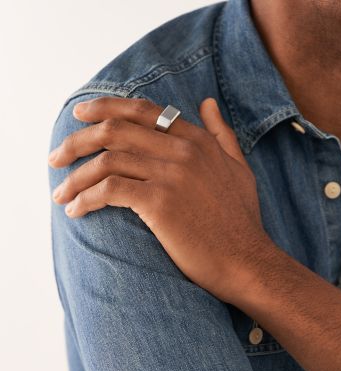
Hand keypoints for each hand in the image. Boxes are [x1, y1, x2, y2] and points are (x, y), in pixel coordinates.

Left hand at [48, 97, 271, 301]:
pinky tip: (76, 210)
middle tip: (55, 157)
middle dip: (77, 140)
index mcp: (197, 140)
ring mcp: (172, 175)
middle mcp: (184, 151)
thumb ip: (221, 133)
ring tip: (60, 193)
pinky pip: (110, 190)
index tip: (80, 116)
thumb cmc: (240, 220)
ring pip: (107, 160)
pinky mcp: (161, 203)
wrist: (247, 260)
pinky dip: (86, 198)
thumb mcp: (239, 167)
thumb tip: (208, 102)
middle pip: (116, 130)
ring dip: (75, 176)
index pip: (141, 110)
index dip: (106, 108)